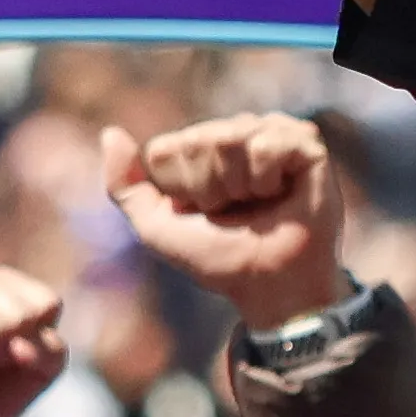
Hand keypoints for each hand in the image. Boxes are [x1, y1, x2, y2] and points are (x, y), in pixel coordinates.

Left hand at [105, 114, 346, 329]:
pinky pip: (265, 143)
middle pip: (197, 140)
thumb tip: (111, 132)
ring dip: (239, 186)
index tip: (203, 213)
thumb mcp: (157, 229)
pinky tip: (282, 193)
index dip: (179, 189)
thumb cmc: (219, 259)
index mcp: (198, 150)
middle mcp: (233, 134)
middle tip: (235, 211)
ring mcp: (270, 134)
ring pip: (229, 138)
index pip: (165, 149)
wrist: (270, 284)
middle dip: (210, 188)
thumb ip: (124, 186)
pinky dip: (266, 178)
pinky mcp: (305, 143)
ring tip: (260, 203)